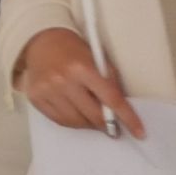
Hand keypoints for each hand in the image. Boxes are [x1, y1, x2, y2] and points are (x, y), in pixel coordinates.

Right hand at [18, 28, 144, 138]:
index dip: (128, 118)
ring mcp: (47, 90)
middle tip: (114, 129)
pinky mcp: (36, 97)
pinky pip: (59, 120)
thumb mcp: (96, 59)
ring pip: (76, 122)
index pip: (111, 99)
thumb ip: (108, 84)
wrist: (40, 41)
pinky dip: (72, 122)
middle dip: (107, 125)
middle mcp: (63, 80)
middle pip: (93, 115)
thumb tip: (119, 112)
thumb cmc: (73, 50)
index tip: (139, 133)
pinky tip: (77, 116)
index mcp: (82, 68)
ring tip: (93, 120)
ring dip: (89, 124)